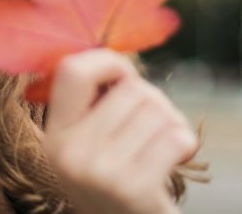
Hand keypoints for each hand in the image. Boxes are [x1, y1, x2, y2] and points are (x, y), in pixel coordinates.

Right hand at [42, 49, 198, 213]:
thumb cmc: (117, 176)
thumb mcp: (88, 140)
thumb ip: (95, 100)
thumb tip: (118, 53)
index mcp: (55, 134)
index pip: (72, 69)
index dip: (108, 62)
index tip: (123, 78)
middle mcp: (70, 152)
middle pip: (131, 87)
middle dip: (152, 99)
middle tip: (150, 127)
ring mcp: (101, 172)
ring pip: (156, 108)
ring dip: (171, 122)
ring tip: (161, 145)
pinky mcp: (134, 189)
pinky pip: (175, 137)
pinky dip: (185, 143)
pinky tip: (175, 159)